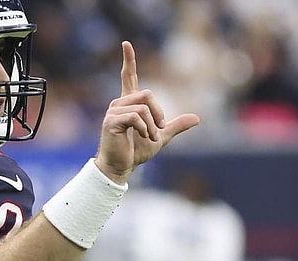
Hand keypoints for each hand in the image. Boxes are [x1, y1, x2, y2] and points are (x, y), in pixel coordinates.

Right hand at [95, 41, 199, 183]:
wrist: (120, 167)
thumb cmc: (135, 152)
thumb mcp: (160, 137)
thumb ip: (175, 126)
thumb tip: (197, 118)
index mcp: (128, 104)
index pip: (128, 77)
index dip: (128, 60)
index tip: (126, 44)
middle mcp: (118, 104)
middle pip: (147, 94)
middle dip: (159, 112)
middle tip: (159, 129)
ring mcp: (113, 111)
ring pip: (143, 106)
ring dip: (152, 124)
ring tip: (149, 136)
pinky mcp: (111, 121)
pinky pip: (137, 116)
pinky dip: (146, 128)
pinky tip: (143, 136)